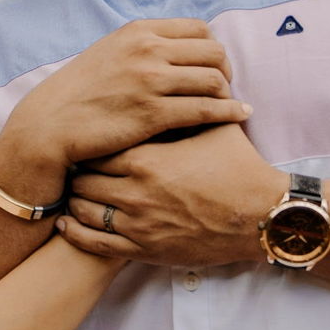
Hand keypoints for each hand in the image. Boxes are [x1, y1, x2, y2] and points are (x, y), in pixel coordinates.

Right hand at [0, 19, 249, 195]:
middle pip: (213, 51)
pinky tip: (239, 118)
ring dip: (228, 93)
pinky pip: (207, 109)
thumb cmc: (77, 94)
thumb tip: (173, 48)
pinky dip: (229, 112)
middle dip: (226, 70)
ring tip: (230, 105)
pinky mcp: (153, 113)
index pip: (198, 28)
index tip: (213, 67)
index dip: (213, 48)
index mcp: (137, 31)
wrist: (48, 125)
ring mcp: (150, 81)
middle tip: (225, 88)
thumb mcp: (108, 53)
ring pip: (213, 79)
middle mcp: (146, 50)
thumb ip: (140, 46)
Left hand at [57, 124, 286, 268]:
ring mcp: (137, 224)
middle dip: (80, 172)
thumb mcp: (214, 129)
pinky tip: (67, 225)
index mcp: (148, 159)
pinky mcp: (143, 250)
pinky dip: (76, 233)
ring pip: (83, 211)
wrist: (262, 216)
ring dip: (76, 202)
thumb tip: (178, 79)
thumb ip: (189, 106)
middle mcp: (136, 191)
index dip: (91, 144)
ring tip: (73, 193)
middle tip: (77, 166)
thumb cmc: (239, 169)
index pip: (98, 148)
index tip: (89, 139)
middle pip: (85, 179)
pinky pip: (94, 243)